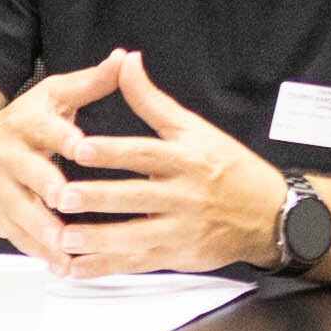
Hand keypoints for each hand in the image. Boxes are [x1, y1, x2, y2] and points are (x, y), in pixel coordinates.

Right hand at [0, 50, 139, 264]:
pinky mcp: (0, 217)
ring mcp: (1, 189)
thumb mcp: (52, 98)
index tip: (82, 146)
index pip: (46, 130)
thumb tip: (125, 58)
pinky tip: (63, 265)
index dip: (64, 138)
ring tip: (68, 244)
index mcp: (27, 124)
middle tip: (68, 199)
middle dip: (48, 187)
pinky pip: (20, 237)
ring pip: (22, 211)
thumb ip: (91, 83)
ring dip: (44, 229)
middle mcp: (9, 155)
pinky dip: (42, 253)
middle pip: (29, 173)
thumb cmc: (23, 127)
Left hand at [34, 59, 285, 273]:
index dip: (112, 151)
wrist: (270, 215)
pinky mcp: (178, 256)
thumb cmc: (228, 168)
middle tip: (60, 195)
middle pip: (135, 195)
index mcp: (186, 159)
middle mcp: (184, 194)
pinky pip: (136, 263)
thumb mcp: (195, 129)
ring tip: (62, 238)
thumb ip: (152, 101)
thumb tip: (126, 62)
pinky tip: (76, 268)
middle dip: (97, 197)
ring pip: (133, 235)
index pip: (144, 153)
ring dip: (96, 239)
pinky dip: (105, 267)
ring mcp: (181, 228)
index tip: (80, 148)